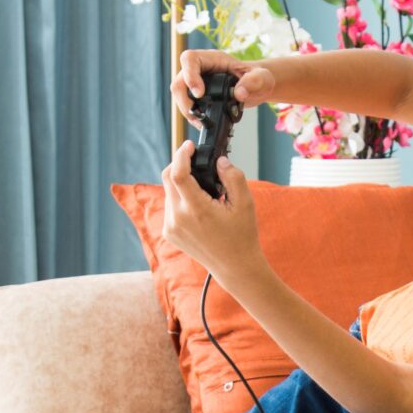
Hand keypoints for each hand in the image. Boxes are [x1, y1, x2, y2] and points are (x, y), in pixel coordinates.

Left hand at [159, 151, 264, 282]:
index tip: (189, 146)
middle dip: (179, 164)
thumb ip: (233, 176)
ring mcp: (170, 226)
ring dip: (180, 183)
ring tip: (203, 189)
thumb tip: (220, 161)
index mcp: (196, 209)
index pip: (177, 173)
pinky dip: (180, 198)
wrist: (234, 266)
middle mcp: (178, 218)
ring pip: (168, 191)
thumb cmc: (242, 236)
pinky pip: (169, 206)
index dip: (181, 155)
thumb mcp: (244, 203)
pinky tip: (197, 205)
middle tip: (196, 162)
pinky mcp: (169, 233)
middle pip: (168, 178)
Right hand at [173, 47, 279, 125]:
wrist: (257, 88)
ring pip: (180, 95)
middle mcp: (200, 68)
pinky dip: (192, 116)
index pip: (190, 59)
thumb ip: (254, 82)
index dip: (189, 75)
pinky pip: (187, 105)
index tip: (199, 93)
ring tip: (201, 122)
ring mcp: (196, 82)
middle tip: (197, 115)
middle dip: (184, 99)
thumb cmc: (258, 78)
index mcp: (212, 58)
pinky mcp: (197, 96)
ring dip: (186, 110)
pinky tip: (202, 123)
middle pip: (179, 80)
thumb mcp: (262, 77)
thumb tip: (239, 93)